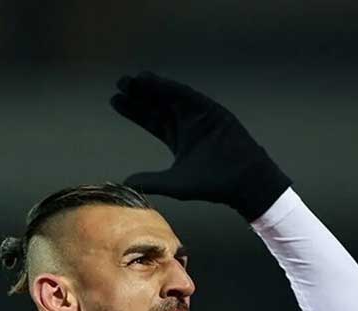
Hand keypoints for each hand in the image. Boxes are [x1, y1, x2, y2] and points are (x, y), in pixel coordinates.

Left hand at [110, 71, 290, 220]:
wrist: (242, 181)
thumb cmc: (212, 185)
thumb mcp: (174, 183)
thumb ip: (150, 181)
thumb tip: (126, 183)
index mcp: (178, 138)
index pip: (150, 120)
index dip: (133, 110)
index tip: (115, 100)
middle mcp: (187, 124)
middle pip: (157, 105)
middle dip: (139, 94)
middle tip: (120, 84)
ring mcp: (200, 116)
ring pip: (170, 96)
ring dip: (152, 87)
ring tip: (132, 79)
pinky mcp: (212, 111)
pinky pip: (188, 95)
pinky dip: (170, 87)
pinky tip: (153, 80)